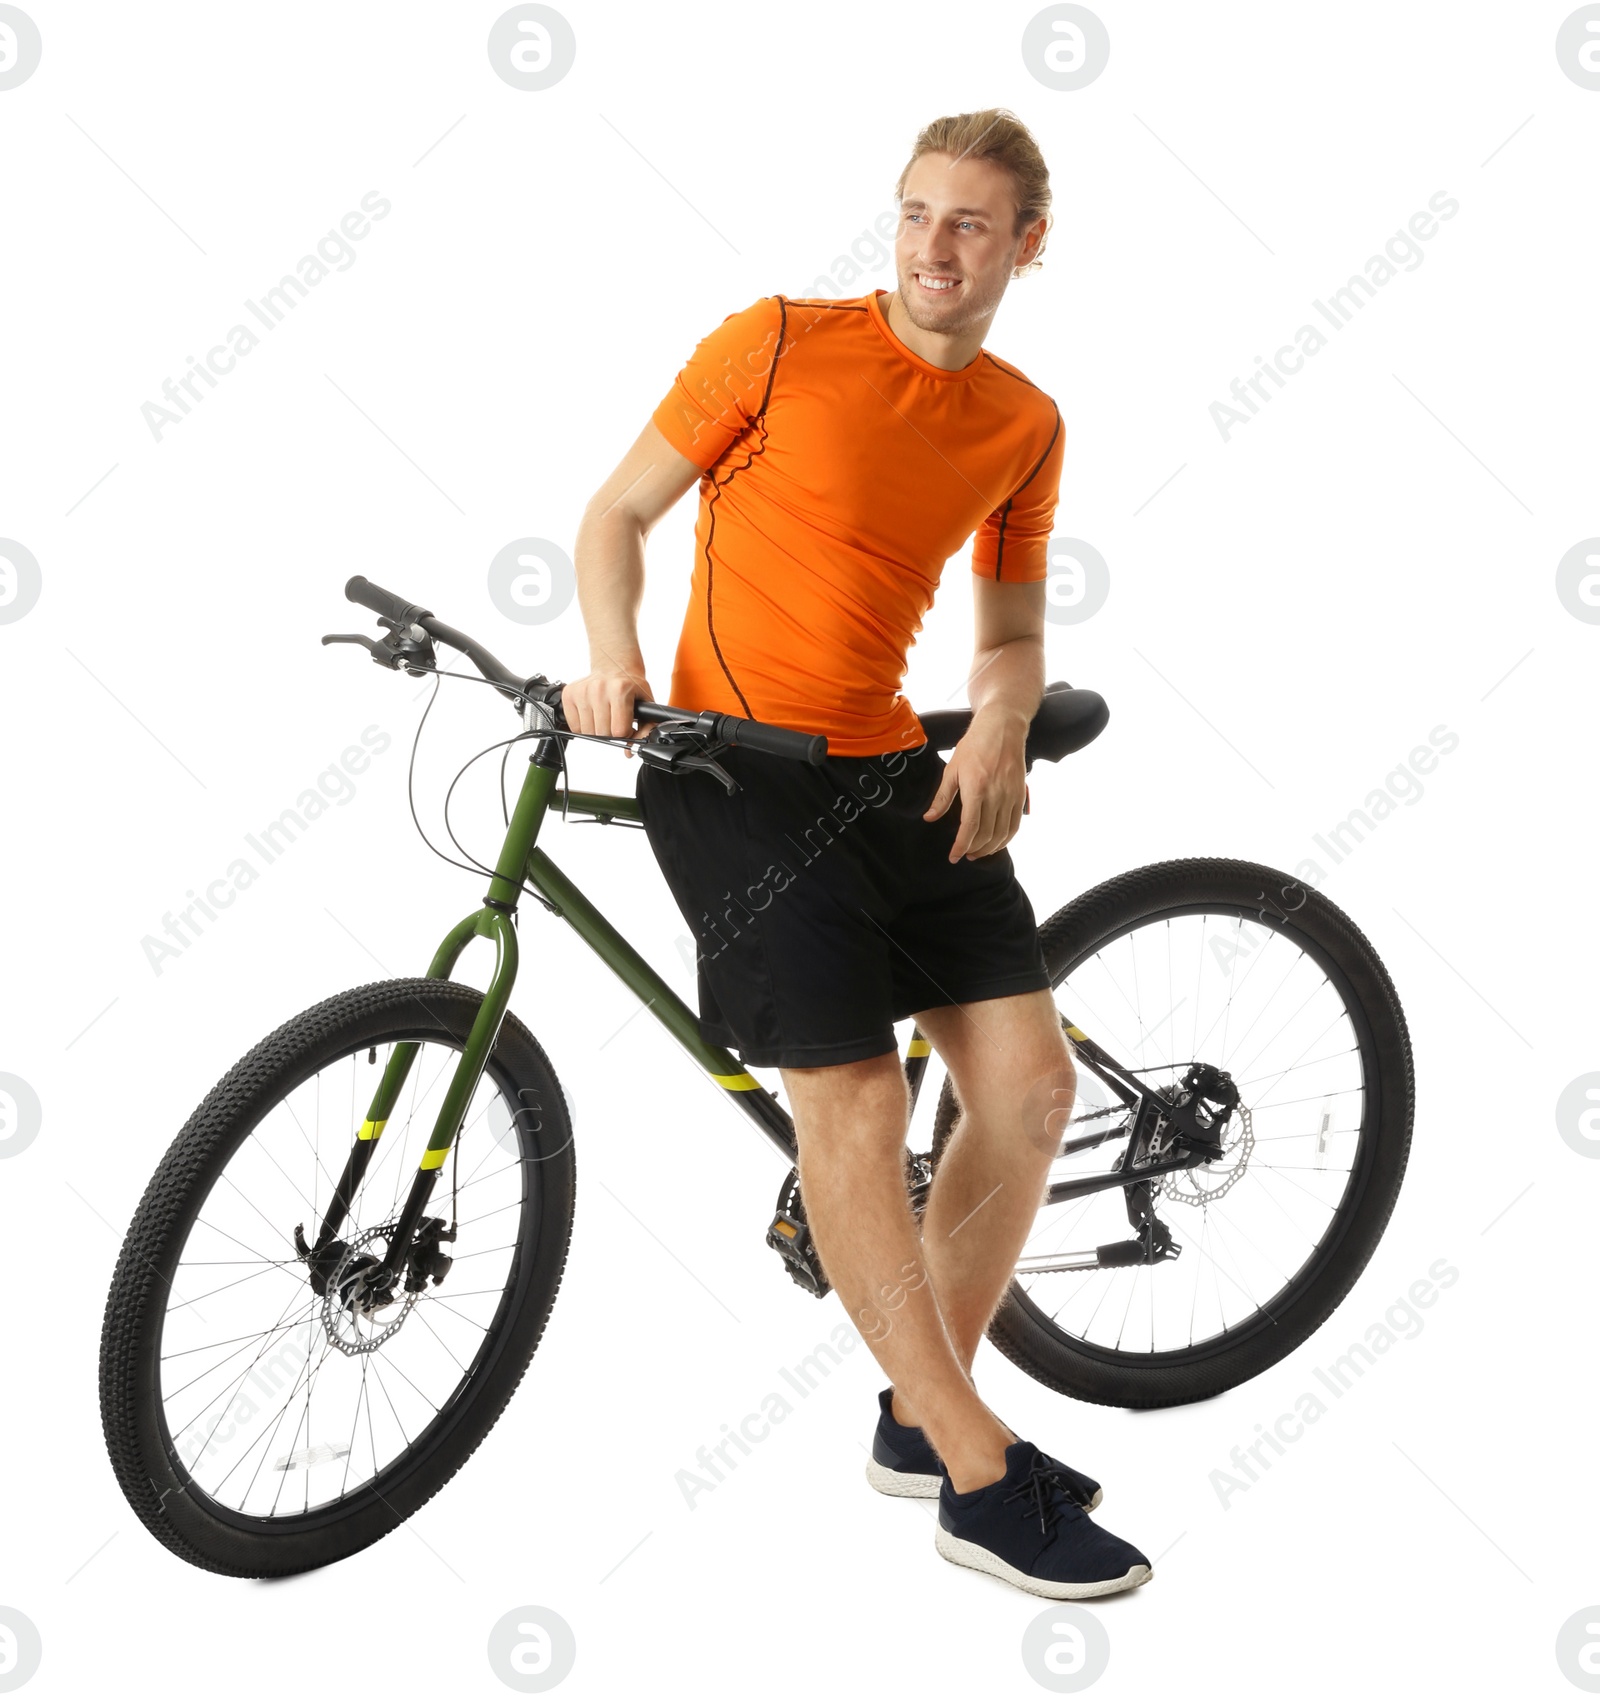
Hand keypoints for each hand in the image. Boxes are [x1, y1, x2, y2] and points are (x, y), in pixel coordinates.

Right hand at [560, 667, 654, 742]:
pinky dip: (583, 726)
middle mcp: (599, 689)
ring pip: (587, 732)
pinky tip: (592, 714)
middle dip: (610, 733)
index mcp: (620, 690)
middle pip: (602, 733)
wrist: (615, 666)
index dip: (624, 734)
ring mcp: (582, 691)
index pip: (618, 731)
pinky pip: (574, 726)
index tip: (626, 725)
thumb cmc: (630, 686)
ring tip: (603, 716)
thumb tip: (629, 751)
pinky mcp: (569, 694)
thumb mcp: (645, 705)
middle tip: (614, 720)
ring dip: (596, 730)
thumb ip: (644, 730)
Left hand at [923, 708, 1028, 861]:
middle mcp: (996, 794)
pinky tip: (996, 843)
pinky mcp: (1021, 795)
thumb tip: (929, 818)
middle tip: (964, 854)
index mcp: (976, 788)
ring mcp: (1011, 795)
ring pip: (1002, 833)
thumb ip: (942, 797)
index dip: (961, 845)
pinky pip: (1015, 825)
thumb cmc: (974, 746)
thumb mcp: (952, 769)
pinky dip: (1006, 839)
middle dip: (973, 849)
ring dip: (989, 848)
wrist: (1003, 728)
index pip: (969, 827)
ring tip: (978, 852)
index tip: (953, 856)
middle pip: (986, 834)